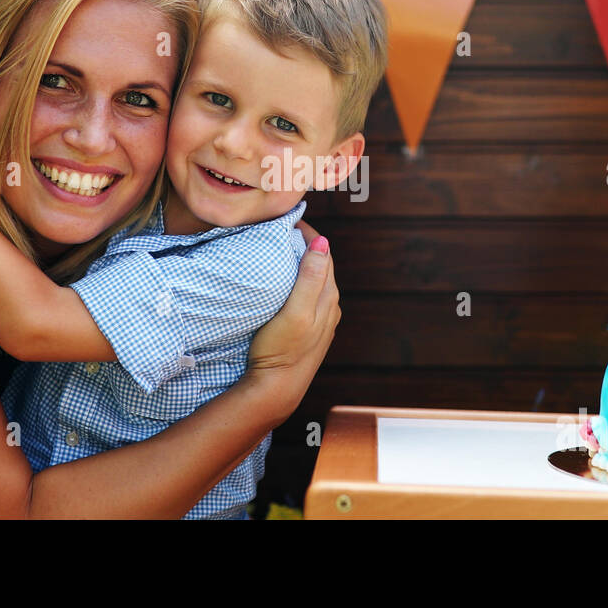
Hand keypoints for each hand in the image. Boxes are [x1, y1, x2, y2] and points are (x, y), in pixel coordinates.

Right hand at [245, 231, 338, 419]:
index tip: (289, 219)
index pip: (323, 253)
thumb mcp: (296, 311)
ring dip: (303, 264)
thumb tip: (323, 243)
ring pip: (316, 281)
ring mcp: (322, 320)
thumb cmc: (282, 349)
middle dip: (306, 245)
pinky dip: (300, 282)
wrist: (277, 389)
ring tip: (282, 251)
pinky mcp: (310, 331)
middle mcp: (330, 306)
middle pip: (321, 265)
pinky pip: (309, 296)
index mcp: (328, 296)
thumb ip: (310, 278)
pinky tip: (285, 284)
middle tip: (282, 230)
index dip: (308, 233)